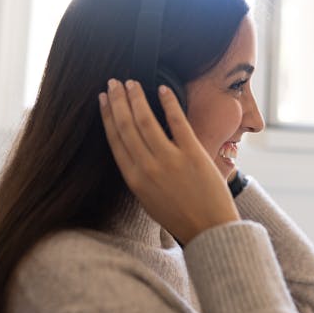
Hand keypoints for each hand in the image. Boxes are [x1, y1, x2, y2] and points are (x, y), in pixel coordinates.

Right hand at [99, 79, 239, 244]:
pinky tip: (162, 89)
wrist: (210, 230)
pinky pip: (177, 122)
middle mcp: (147, 168)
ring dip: (136, 98)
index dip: (107, 116)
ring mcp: (170, 160)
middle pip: (126, 126)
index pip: (115, 140)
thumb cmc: (179, 216)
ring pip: (146, 121)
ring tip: (132, 82)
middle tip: (114, 82)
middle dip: (118, 101)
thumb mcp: (148, 199)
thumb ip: (139, 174)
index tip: (103, 98)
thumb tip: (133, 148)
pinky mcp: (192, 154)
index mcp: (134, 179)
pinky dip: (168, 103)